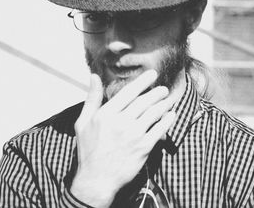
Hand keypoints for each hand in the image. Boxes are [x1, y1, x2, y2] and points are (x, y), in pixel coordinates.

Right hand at [70, 70, 175, 207]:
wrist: (97, 179)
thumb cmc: (89, 150)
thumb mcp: (83, 122)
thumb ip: (91, 98)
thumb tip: (94, 77)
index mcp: (106, 114)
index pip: (128, 92)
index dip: (142, 81)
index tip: (152, 74)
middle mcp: (120, 122)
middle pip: (144, 101)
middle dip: (156, 92)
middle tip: (163, 89)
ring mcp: (133, 135)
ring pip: (153, 113)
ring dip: (164, 104)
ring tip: (168, 99)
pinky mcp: (143, 147)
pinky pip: (159, 129)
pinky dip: (167, 120)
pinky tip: (171, 115)